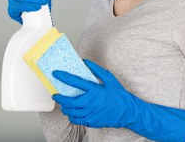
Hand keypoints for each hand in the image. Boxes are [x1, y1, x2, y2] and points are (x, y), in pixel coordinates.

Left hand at [52, 59, 184, 141]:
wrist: (129, 112)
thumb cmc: (119, 95)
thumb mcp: (110, 79)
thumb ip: (96, 70)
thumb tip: (85, 62)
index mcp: (94, 90)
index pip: (74, 82)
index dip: (63, 76)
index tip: (55, 74)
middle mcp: (90, 103)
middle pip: (69, 101)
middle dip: (59, 98)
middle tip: (56, 95)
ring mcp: (91, 114)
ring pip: (71, 112)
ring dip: (65, 108)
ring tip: (63, 104)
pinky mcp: (92, 122)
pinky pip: (77, 120)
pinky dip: (71, 116)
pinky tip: (71, 112)